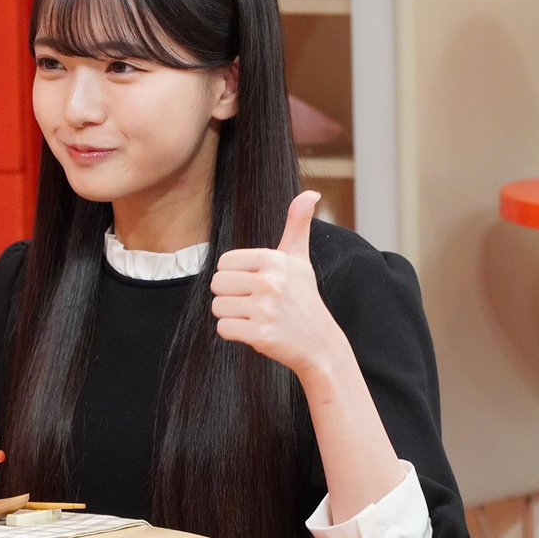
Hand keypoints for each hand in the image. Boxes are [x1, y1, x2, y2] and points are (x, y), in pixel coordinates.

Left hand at [210, 190, 346, 374]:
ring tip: (256, 317)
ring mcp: (265, 308)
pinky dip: (235, 333)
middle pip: (217, 284)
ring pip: (218, 307)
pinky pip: (223, 329)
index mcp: (274, 259)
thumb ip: (297, 225)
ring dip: (232, 315)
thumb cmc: (303, 298)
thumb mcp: (299, 260)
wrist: (320, 343)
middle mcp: (270, 281)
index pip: (223, 262)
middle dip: (231, 296)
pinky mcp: (260, 334)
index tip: (256, 285)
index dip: (234, 276)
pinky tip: (256, 332)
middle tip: (256, 304)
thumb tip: (310, 193)